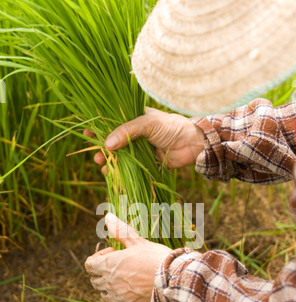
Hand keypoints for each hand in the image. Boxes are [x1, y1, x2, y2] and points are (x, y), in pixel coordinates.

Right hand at [84, 107, 203, 172]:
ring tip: (101, 165)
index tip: (86, 132)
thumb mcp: (147, 123)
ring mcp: (140, 148)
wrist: (193, 144)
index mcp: (135, 119)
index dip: (99, 127)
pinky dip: (119, 170)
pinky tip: (111, 173)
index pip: (112, 121)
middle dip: (101, 148)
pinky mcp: (146, 162)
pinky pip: (129, 167)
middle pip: (113, 140)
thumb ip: (127, 132)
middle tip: (94, 154)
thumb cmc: (171, 127)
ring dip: (109, 160)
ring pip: (120, 155)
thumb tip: (107, 144)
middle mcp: (136, 133)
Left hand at [85, 213, 171, 301]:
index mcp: (108, 265)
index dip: (98, 257)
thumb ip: (120, 231)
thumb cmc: (155, 258)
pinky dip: (120, 296)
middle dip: (103, 271)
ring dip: (110, 285)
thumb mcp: (137, 242)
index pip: (89, 264)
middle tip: (120, 264)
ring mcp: (118, 296)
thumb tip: (108, 216)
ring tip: (126, 277)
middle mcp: (109, 282)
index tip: (113, 253)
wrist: (173, 279)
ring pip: (104, 293)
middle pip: (94, 279)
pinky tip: (134, 288)